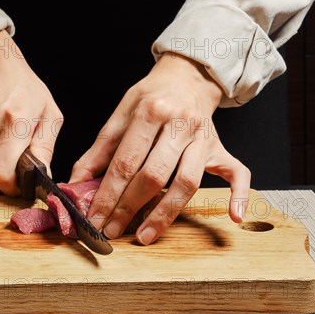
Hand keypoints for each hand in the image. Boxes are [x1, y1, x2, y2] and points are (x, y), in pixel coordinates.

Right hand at [0, 30, 62, 194]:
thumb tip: (44, 177)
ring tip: (10, 152)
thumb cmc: (24, 87)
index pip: (1, 175)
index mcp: (14, 121)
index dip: (13, 188)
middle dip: (6, 185)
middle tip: (19, 174)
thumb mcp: (49, 113)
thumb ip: (46, 148)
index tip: (24, 184)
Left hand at [70, 52, 250, 244]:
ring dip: (165, 214)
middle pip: (155, 175)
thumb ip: (99, 150)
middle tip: (112, 229)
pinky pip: (237, 172)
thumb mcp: (120, 115)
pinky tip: (234, 217)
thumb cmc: (150, 98)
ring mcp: (204, 137)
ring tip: (144, 235)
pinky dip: (239, 195)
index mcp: (151, 112)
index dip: (108, 193)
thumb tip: (75, 182)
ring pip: (187, 182)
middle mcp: (180, 124)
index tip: (95, 217)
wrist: (185, 78)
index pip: (126, 161)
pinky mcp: (220, 147)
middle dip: (129, 207)